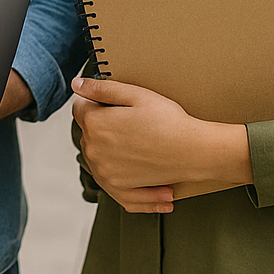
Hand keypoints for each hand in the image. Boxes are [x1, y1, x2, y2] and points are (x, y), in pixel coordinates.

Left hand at [70, 76, 250, 213]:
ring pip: (96, 156)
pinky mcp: (119, 187)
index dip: (95, 102)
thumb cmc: (169, 121)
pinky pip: (110, 183)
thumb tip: (76, 85)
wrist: (196, 151)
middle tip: (131, 123)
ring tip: (135, 145)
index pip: (80, 108)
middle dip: (102, 126)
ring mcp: (105, 172)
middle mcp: (93, 150)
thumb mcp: (135, 95)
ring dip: (108, 150)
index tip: (115, 105)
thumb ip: (101, 89)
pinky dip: (120, 179)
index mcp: (94, 124)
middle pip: (87, 132)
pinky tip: (136, 173)